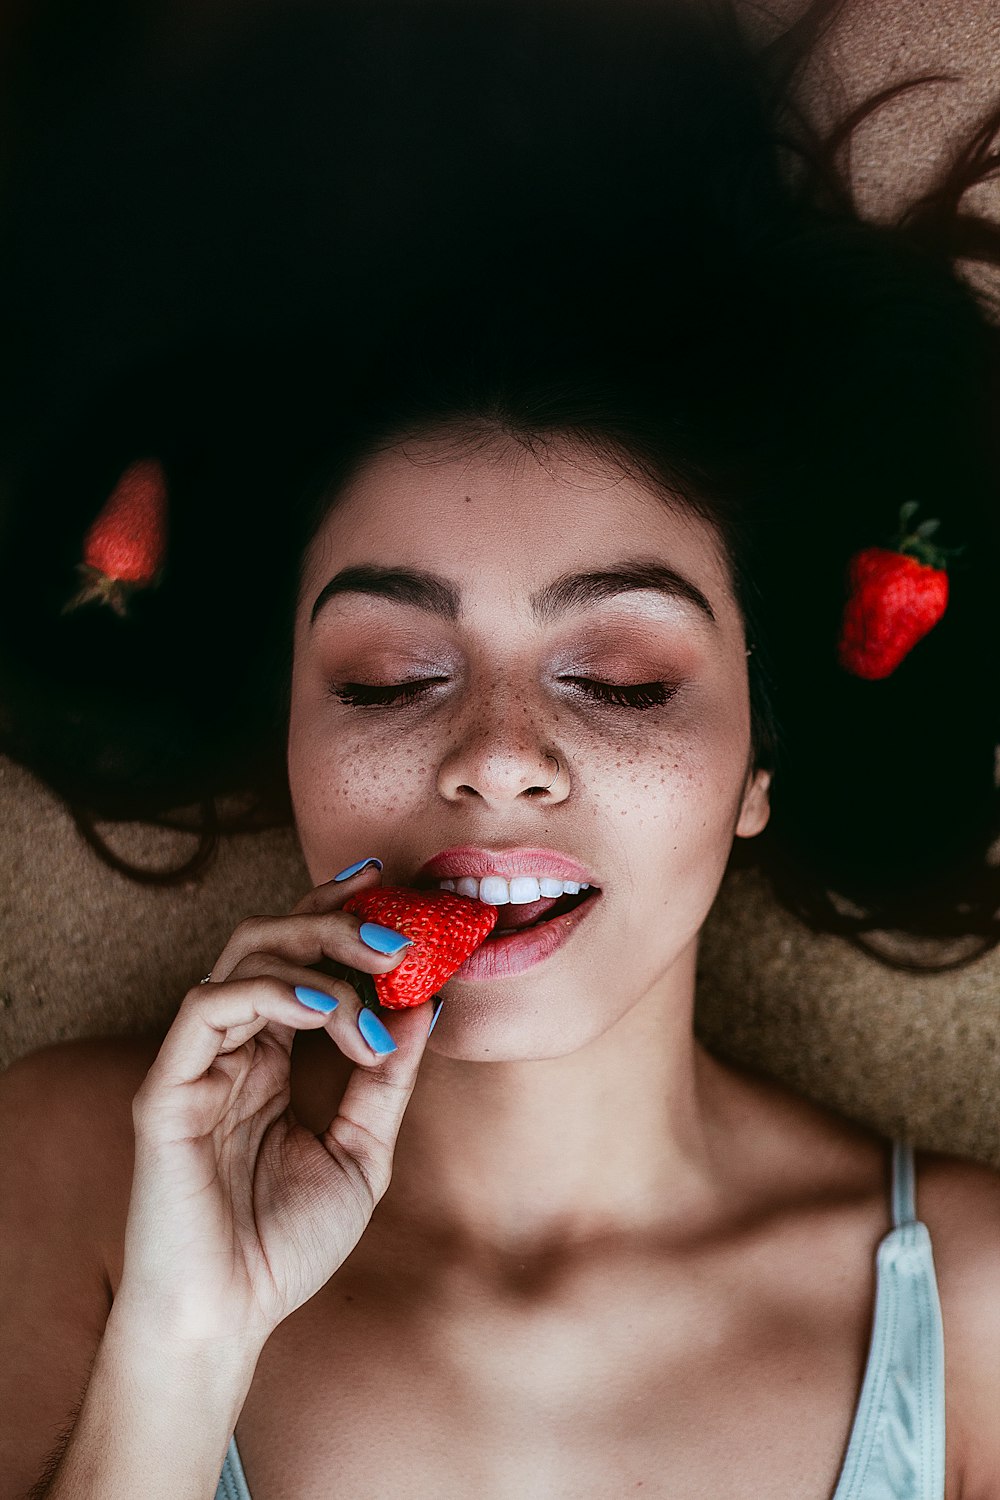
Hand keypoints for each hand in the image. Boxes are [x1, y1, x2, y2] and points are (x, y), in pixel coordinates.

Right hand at [116, 860, 432, 1356]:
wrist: (228, 1321)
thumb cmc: (284, 1247)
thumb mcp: (362, 1152)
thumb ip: (387, 1080)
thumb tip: (428, 1003)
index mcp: (268, 1059)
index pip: (296, 959)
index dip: (333, 911)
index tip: (388, 883)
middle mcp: (230, 1050)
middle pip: (269, 941)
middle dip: (335, 920)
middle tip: (398, 933)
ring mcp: (196, 1064)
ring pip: (242, 958)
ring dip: (318, 953)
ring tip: (379, 978)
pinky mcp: (167, 1088)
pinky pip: (209, 1007)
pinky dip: (274, 992)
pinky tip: (329, 1010)